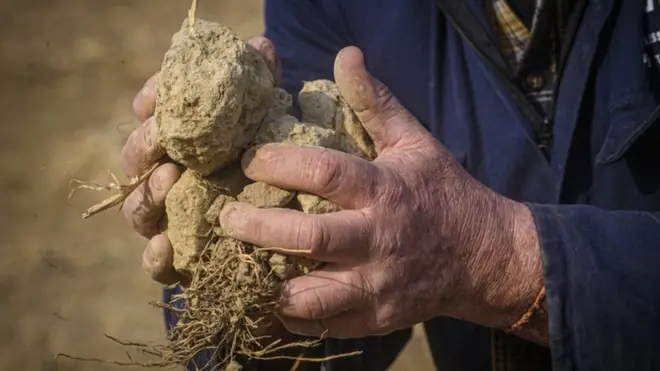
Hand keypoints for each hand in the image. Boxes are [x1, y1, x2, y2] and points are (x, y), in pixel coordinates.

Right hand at [121, 36, 281, 284]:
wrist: (286, 224)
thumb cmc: (270, 164)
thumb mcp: (269, 122)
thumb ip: (262, 86)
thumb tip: (262, 48)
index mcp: (182, 142)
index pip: (152, 115)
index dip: (150, 103)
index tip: (154, 98)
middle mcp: (166, 179)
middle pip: (135, 161)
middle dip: (143, 146)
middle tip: (162, 137)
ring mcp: (169, 221)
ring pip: (138, 210)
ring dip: (146, 194)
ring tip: (167, 179)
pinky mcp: (181, 260)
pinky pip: (156, 265)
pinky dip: (155, 257)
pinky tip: (166, 245)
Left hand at [217, 46, 543, 338]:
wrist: (483, 256)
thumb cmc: (441, 193)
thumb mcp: (413, 142)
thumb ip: (374, 102)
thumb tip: (345, 55)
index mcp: (384, 190)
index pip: (324, 174)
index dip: (279, 164)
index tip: (248, 160)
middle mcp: (379, 240)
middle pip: (307, 238)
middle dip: (256, 227)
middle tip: (224, 217)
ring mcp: (378, 285)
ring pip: (312, 296)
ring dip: (269, 283)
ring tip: (241, 265)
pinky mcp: (378, 317)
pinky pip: (325, 325)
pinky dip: (293, 316)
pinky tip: (272, 298)